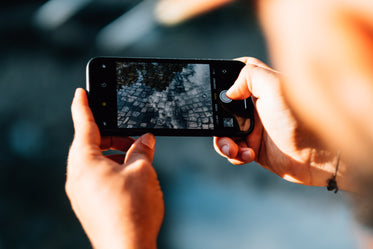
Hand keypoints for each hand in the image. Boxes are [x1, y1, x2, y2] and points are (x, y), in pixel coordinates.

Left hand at [66, 88, 163, 248]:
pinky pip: (98, 177)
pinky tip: (132, 176)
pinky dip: (113, 169)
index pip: (83, 125)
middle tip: (134, 136)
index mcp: (84, 162)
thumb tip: (146, 138)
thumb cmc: (132, 210)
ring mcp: (82, 193)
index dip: (83, 106)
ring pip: (96, 162)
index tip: (81, 92)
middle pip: (91, 144)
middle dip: (112, 135)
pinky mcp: (89, 204)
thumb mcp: (142, 170)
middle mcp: (77, 176)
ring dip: (115, 154)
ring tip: (138, 158)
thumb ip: (142, 149)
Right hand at [214, 57, 351, 189]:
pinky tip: (248, 155)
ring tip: (233, 149)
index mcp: (261, 87)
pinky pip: (233, 150)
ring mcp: (254, 128)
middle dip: (216, 118)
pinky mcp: (254, 147)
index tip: (214, 87)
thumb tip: (230, 91)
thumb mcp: (276, 87)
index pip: (238, 73)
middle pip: (223, 106)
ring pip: (224, 131)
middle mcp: (256, 106)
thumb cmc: (301, 120)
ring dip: (223, 142)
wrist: (317, 157)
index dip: (224, 77)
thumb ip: (251, 76)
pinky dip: (235, 154)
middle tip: (218, 126)